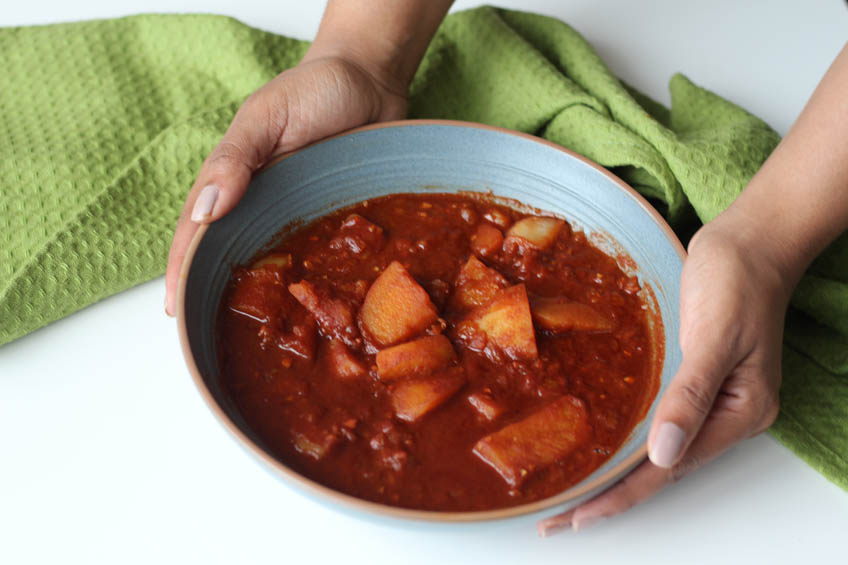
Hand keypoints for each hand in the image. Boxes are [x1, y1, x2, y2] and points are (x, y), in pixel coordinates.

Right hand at [164, 55, 406, 314]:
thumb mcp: (266, 116)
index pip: (198, 230)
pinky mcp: (334, 219)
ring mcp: (299, 214)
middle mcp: (263, 203)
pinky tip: (317, 308)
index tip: (173, 310)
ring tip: (258, 336)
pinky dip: (314, 281)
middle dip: (218, 292)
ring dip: (266, 295)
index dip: (183, 269)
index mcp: (235, 179)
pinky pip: (321, 255)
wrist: (372, 80)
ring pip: (275, 262)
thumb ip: (235, 158)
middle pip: (232, 254)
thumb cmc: (315, 89)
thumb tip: (206, 209)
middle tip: (211, 335)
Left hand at [538, 214, 788, 534]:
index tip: (578, 515)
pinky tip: (599, 448)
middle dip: (609, 494)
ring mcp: (708, 398)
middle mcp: (724, 415)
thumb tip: (663, 456)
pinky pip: (655, 420)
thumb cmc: (737, 279)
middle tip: (558, 518)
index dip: (621, 495)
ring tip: (571, 495)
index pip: (670, 469)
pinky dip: (625, 439)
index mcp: (739, 413)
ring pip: (654, 449)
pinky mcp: (691, 378)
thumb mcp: (715, 337)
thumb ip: (690, 396)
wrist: (749, 241)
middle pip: (660, 468)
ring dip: (614, 472)